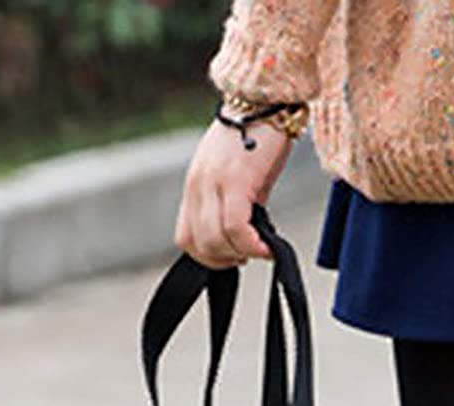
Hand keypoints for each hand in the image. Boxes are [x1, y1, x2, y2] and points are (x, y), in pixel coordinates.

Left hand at [175, 114, 293, 268]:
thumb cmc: (258, 135)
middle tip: (248, 255)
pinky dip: (251, 245)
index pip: (185, 238)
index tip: (233, 255)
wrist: (266, 96)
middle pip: (198, 245)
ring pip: (215, 240)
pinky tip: (267, 247)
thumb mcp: (235, 175)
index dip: (208, 257)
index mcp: (195, 185)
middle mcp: (199, 185)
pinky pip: (235, 227)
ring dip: (240, 254)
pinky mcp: (235, 179)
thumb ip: (232, 204)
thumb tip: (244, 237)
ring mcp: (214, 182)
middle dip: (224, 261)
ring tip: (260, 248)